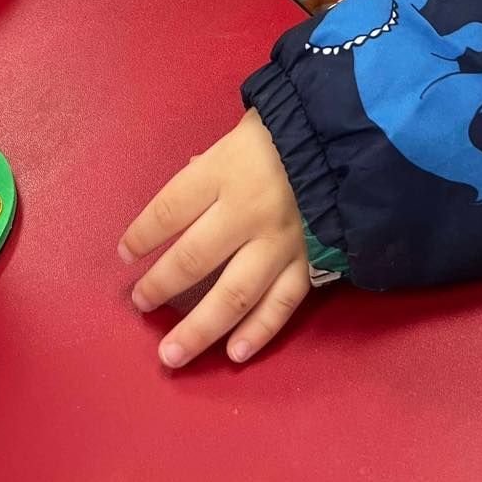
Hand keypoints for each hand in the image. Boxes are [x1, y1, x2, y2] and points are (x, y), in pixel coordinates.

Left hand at [119, 108, 309, 368]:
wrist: (355, 136)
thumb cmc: (290, 128)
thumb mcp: (244, 130)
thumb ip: (212, 165)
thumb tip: (184, 197)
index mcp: (225, 170)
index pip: (168, 210)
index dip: (142, 235)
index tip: (126, 253)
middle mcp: (247, 211)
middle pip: (192, 258)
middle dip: (160, 285)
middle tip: (140, 303)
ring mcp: (279, 243)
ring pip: (232, 296)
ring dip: (198, 329)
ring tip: (171, 353)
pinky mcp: (309, 262)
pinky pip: (281, 305)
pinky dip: (258, 332)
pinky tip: (234, 353)